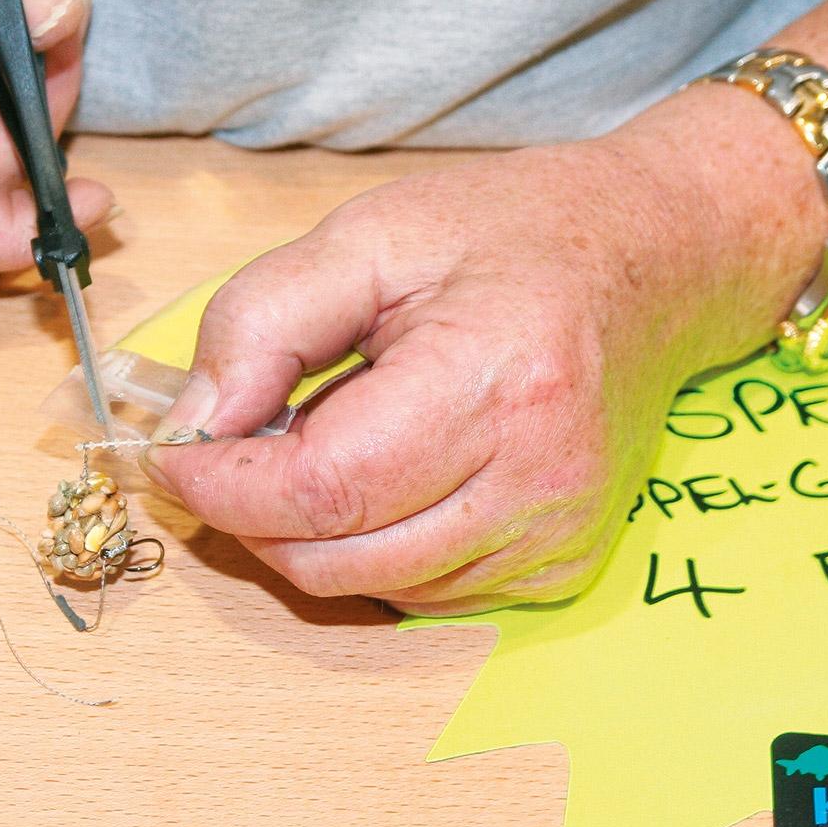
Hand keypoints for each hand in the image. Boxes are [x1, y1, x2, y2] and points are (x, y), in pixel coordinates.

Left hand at [142, 90, 825, 613]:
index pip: (319, 489)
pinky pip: (419, 592)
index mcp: (493, 380)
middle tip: (230, 443)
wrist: (656, 261)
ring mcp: (557, 534)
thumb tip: (195, 421)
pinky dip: (368, 548)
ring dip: (308, 533)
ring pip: (367, 587)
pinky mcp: (562, 567)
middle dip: (251, 514)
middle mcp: (537, 476)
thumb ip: (261, 321)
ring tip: (322, 439)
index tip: (172, 450)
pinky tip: (383, 472)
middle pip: (333, 556)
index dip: (222, 485)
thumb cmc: (512, 235)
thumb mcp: (368, 234)